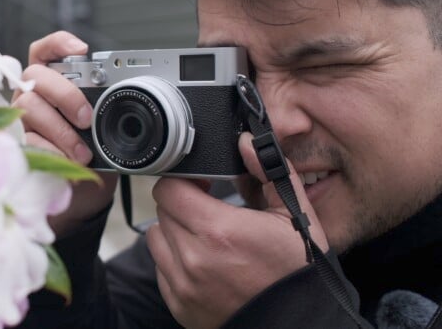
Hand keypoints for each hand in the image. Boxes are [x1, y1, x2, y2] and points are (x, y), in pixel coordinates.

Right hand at [12, 31, 116, 235]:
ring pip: (30, 106)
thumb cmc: (88, 155)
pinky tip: (66, 163)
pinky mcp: (15, 145)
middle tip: (88, 118)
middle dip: (65, 93)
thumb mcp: (100, 131)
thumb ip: (103, 114)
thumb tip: (121, 110)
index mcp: (52, 85)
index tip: (80, 48)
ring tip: (83, 153)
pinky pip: (27, 140)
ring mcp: (20, 119)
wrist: (78, 197)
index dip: (59, 44)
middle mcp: (30, 95)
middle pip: (36, 75)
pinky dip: (51, 151)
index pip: (46, 52)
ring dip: (61, 130)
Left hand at [146, 132, 328, 327]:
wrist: (296, 323)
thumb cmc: (297, 271)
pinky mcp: (178, 303)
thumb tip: (247, 142)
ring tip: (206, 237)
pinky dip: (175, 261)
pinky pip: (161, 268)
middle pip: (163, 210)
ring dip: (175, 231)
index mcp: (217, 230)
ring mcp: (182, 283)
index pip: (169, 189)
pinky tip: (204, 262)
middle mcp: (192, 257)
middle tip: (210, 210)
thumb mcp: (293, 215)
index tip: (202, 184)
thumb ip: (269, 172)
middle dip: (183, 204)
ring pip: (156, 238)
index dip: (184, 180)